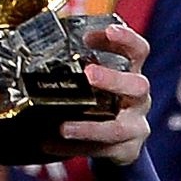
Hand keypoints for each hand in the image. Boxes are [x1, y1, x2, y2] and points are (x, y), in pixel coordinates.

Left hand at [60, 18, 152, 166]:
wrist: (118, 144)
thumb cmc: (103, 103)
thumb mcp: (97, 82)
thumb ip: (81, 65)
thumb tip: (40, 41)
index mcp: (132, 74)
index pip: (139, 51)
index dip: (126, 39)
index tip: (108, 30)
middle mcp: (139, 99)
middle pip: (138, 86)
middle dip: (113, 79)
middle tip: (89, 74)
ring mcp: (136, 126)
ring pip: (118, 127)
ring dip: (89, 127)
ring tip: (62, 127)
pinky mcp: (126, 150)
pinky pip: (100, 150)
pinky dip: (73, 148)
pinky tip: (50, 143)